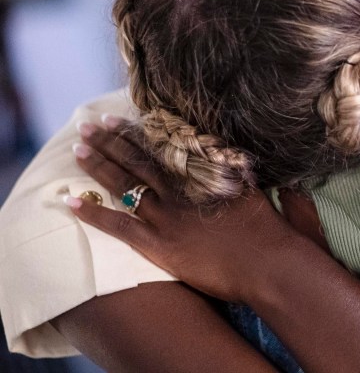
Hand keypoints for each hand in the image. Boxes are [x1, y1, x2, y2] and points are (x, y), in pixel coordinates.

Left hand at [68, 118, 294, 303]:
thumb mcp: (252, 187)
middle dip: (110, 140)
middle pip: (138, 159)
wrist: (268, 262)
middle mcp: (181, 188)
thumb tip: (229, 154)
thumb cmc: (269, 228)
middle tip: (87, 125)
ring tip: (76, 150)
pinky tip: (70, 201)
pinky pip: (119, 225)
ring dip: (98, 165)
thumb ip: (234, 170)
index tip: (116, 117)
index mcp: (202, 171)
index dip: (136, 130)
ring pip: (124, 184)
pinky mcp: (160, 244)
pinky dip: (93, 213)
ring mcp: (167, 216)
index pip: (162, 145)